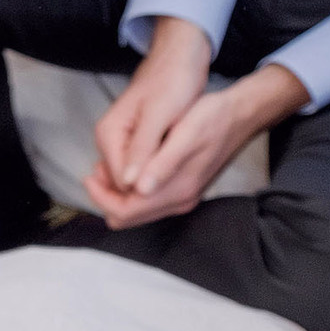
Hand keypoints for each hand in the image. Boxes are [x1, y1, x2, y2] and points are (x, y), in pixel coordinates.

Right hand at [87, 17, 214, 217]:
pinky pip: (142, 167)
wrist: (181, 58)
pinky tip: (177, 160)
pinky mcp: (135, 141)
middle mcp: (109, 141)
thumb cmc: (173, 81)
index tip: (175, 179)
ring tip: (180, 166)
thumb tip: (130, 184)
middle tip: (180, 173)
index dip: (146, 188)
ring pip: (133, 177)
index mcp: (108, 135)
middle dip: (148, 185)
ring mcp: (121, 142)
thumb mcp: (160, 114)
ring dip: (154, 178)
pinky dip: (158, 169)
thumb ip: (143, 148)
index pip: (119, 181)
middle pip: (122, 183)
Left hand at [88, 41, 305, 230]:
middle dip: (107, 197)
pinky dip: (132, 190)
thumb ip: (161, 163)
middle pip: (127, 217)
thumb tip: (138, 189)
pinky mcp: (185, 190)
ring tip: (108, 167)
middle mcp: (180, 201)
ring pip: (136, 211)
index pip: (124, 212)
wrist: (240, 114)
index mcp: (176, 190)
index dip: (101, 197)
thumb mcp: (185, 133)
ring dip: (118, 194)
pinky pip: (148, 202)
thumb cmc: (212, 117)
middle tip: (96, 172)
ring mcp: (183, 198)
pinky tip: (129, 168)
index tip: (89, 176)